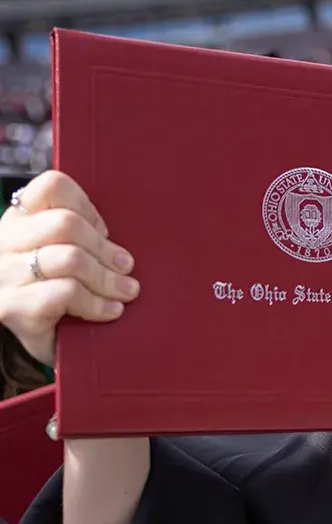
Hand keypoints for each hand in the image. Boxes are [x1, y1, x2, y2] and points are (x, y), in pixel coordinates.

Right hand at [0, 172, 138, 365]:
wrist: (36, 337)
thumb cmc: (57, 289)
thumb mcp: (65, 252)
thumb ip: (82, 233)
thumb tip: (119, 239)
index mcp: (19, 218)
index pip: (51, 186)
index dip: (87, 206)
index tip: (104, 231)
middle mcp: (3, 241)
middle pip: (66, 224)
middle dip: (105, 248)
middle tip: (126, 266)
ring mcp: (3, 275)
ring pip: (69, 259)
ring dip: (107, 278)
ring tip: (126, 290)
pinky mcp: (11, 307)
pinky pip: (64, 293)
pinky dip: (95, 303)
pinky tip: (110, 310)